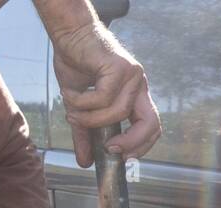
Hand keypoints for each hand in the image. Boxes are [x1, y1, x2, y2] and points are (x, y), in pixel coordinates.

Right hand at [51, 21, 161, 165]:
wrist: (69, 33)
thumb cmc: (76, 64)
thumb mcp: (81, 106)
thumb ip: (86, 133)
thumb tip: (85, 162)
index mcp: (135, 96)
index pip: (151, 127)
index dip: (141, 146)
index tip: (121, 157)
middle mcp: (138, 86)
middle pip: (151, 124)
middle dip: (133, 142)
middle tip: (110, 149)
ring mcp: (132, 76)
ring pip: (118, 113)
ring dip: (91, 119)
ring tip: (72, 113)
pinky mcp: (119, 67)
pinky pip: (103, 98)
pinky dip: (83, 103)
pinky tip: (70, 95)